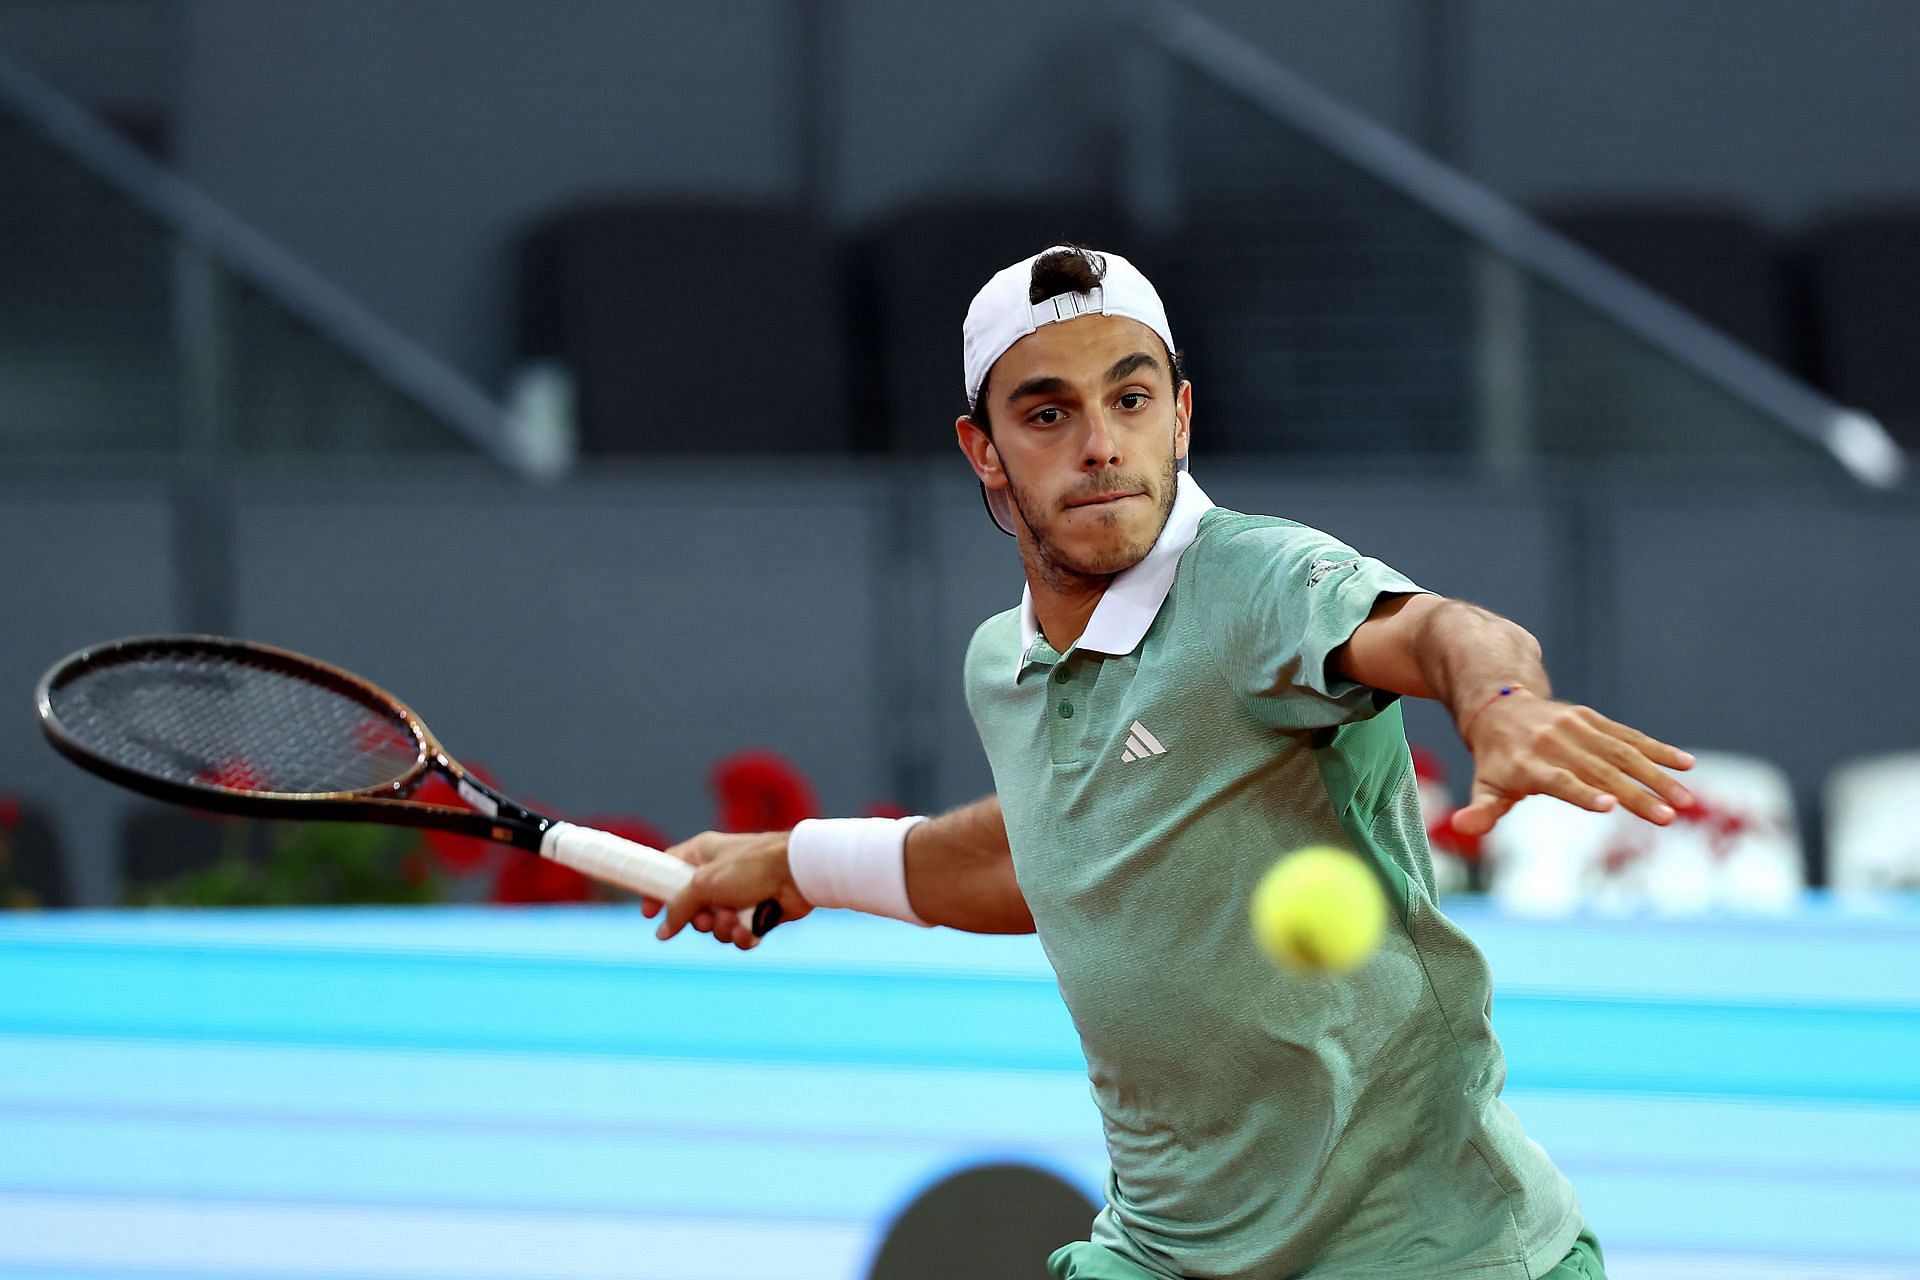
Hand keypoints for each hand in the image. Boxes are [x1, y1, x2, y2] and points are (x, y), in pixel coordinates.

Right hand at [639, 829, 814, 949]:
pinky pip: (738, 934)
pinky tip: (749, 929)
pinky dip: (742, 936)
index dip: (656, 890)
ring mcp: (739, 894)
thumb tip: (662, 931)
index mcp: (703, 854)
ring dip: (722, 929)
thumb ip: (678, 907)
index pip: (669, 869)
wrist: (797, 875)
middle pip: (692, 907)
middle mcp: (720, 873)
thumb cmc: (750, 867)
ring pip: (715, 926)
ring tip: (735, 920)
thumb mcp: (703, 883)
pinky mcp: (758, 913)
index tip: (649, 913)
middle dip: (699, 920)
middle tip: (707, 917)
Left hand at [1452, 693, 1694, 837]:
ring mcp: (1575, 726)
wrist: (1497, 705)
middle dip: (1637, 794)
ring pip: (1622, 753)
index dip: (1582, 793)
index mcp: (1527, 764)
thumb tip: (1460, 826)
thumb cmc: (1495, 760)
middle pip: (1600, 770)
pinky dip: (1657, 749)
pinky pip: (1628, 735)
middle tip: (1669, 817)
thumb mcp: (1483, 785)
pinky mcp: (1592, 718)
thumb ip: (1481, 810)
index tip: (1610, 806)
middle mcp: (1553, 742)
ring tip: (1685, 801)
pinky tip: (1685, 764)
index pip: (1559, 780)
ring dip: (1657, 776)